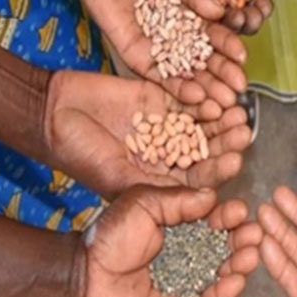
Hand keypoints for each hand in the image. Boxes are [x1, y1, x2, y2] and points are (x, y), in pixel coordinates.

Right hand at [45, 70, 251, 198]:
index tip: (236, 161)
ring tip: (238, 111)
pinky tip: (214, 94)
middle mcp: (171, 151)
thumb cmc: (78, 154)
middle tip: (244, 132)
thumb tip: (201, 202)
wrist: (53, 112)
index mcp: (164, 177)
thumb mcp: (116, 178)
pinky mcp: (162, 95)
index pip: (199, 176)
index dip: (218, 169)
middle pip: (208, 147)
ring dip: (221, 117)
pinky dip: (200, 94)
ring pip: (203, 120)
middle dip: (226, 141)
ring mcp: (169, 122)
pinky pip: (187, 94)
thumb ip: (156, 189)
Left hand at [67, 0, 247, 106]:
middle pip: (204, 57)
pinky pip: (157, 73)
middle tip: (238, 88)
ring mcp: (157, 43)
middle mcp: (178, 30)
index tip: (242, 57)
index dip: (229, 46)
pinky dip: (175, 86)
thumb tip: (220, 11)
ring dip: (204, 86)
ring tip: (221, 101)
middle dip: (222, 73)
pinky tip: (193, 96)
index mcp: (192, 9)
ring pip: (185, 70)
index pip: (215, 33)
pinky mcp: (134, 52)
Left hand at [81, 186, 261, 296]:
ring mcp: (188, 286)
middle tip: (253, 238)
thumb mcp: (142, 205)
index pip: (214, 221)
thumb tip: (211, 195)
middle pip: (225, 250)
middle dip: (242, 243)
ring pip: (222, 279)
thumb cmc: (109, 238)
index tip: (241, 211)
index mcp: (182, 228)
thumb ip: (176, 200)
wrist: (84, 280)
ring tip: (246, 262)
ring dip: (238, 269)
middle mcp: (191, 256)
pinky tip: (236, 292)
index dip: (229, 217)